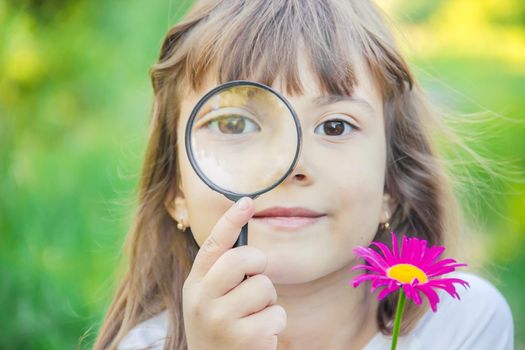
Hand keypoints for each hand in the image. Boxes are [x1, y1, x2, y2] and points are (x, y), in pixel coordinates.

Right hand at [182, 197, 286, 349]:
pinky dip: (275, 325)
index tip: (247, 201)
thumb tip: (248, 246)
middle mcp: (203, 301)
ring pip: (265, 286)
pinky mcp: (246, 339)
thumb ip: (220, 275)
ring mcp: (223, 320)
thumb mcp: (208, 300)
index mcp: (195, 285)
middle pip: (244, 258)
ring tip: (253, 319)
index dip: (231, 221)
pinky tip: (259, 338)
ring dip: (268, 302)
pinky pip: (278, 314)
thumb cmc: (218, 328)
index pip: (214, 246)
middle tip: (254, 280)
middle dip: (258, 264)